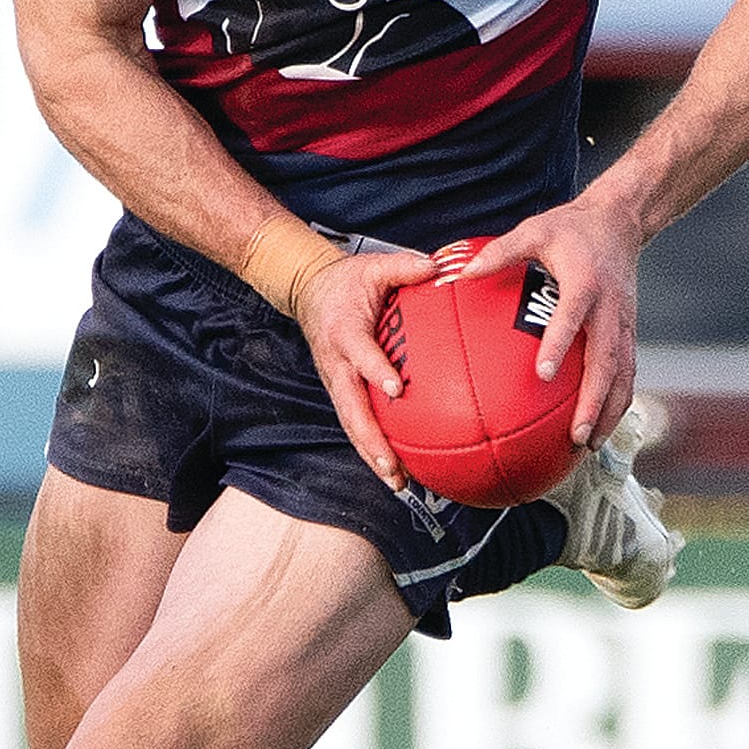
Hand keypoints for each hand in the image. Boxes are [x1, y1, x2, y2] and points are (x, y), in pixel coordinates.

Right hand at [294, 246, 436, 489]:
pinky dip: (373, 449)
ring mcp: (336, 382)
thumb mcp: (374, 266)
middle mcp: (337, 364)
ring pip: (351, 425)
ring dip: (372, 456)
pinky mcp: (341, 392)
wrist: (308, 291)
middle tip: (394, 468)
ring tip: (399, 483)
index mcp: (345, 331)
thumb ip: (406, 267)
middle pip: (351, 409)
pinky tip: (397, 471)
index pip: (360, 354)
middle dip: (371, 441)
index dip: (375, 369)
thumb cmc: (347, 281)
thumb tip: (440, 268)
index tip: (395, 388)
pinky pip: (356, 423)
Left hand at [457, 192, 641, 448]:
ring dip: (609, 412)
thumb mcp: (535, 230)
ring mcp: (625, 323)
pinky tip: (599, 427)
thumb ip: (500, 253)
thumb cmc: (571, 228)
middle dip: (593, 401)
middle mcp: (610, 308)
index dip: (560, 345)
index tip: (542, 374)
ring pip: (623, 375)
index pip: (573, 318)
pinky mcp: (630, 332)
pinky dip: (617, 402)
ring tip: (588, 444)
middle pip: (607, 362)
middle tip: (575, 434)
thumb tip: (460, 274)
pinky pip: (627, 372)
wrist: (621, 221)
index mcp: (585, 283)